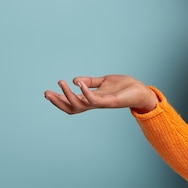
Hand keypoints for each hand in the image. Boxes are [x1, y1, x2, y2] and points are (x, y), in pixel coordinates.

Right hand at [44, 75, 158, 114]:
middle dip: (58, 102)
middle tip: (46, 93)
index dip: (59, 99)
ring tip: (61, 83)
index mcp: (92, 98)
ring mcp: (102, 103)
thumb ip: (90, 81)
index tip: (47, 93)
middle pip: (72, 107)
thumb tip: (75, 80)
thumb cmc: (124, 87)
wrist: (141, 91)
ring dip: (68, 95)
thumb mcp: (104, 81)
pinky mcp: (110, 101)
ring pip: (80, 105)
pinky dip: (85, 92)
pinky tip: (79, 84)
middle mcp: (95, 103)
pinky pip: (94, 100)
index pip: (72, 102)